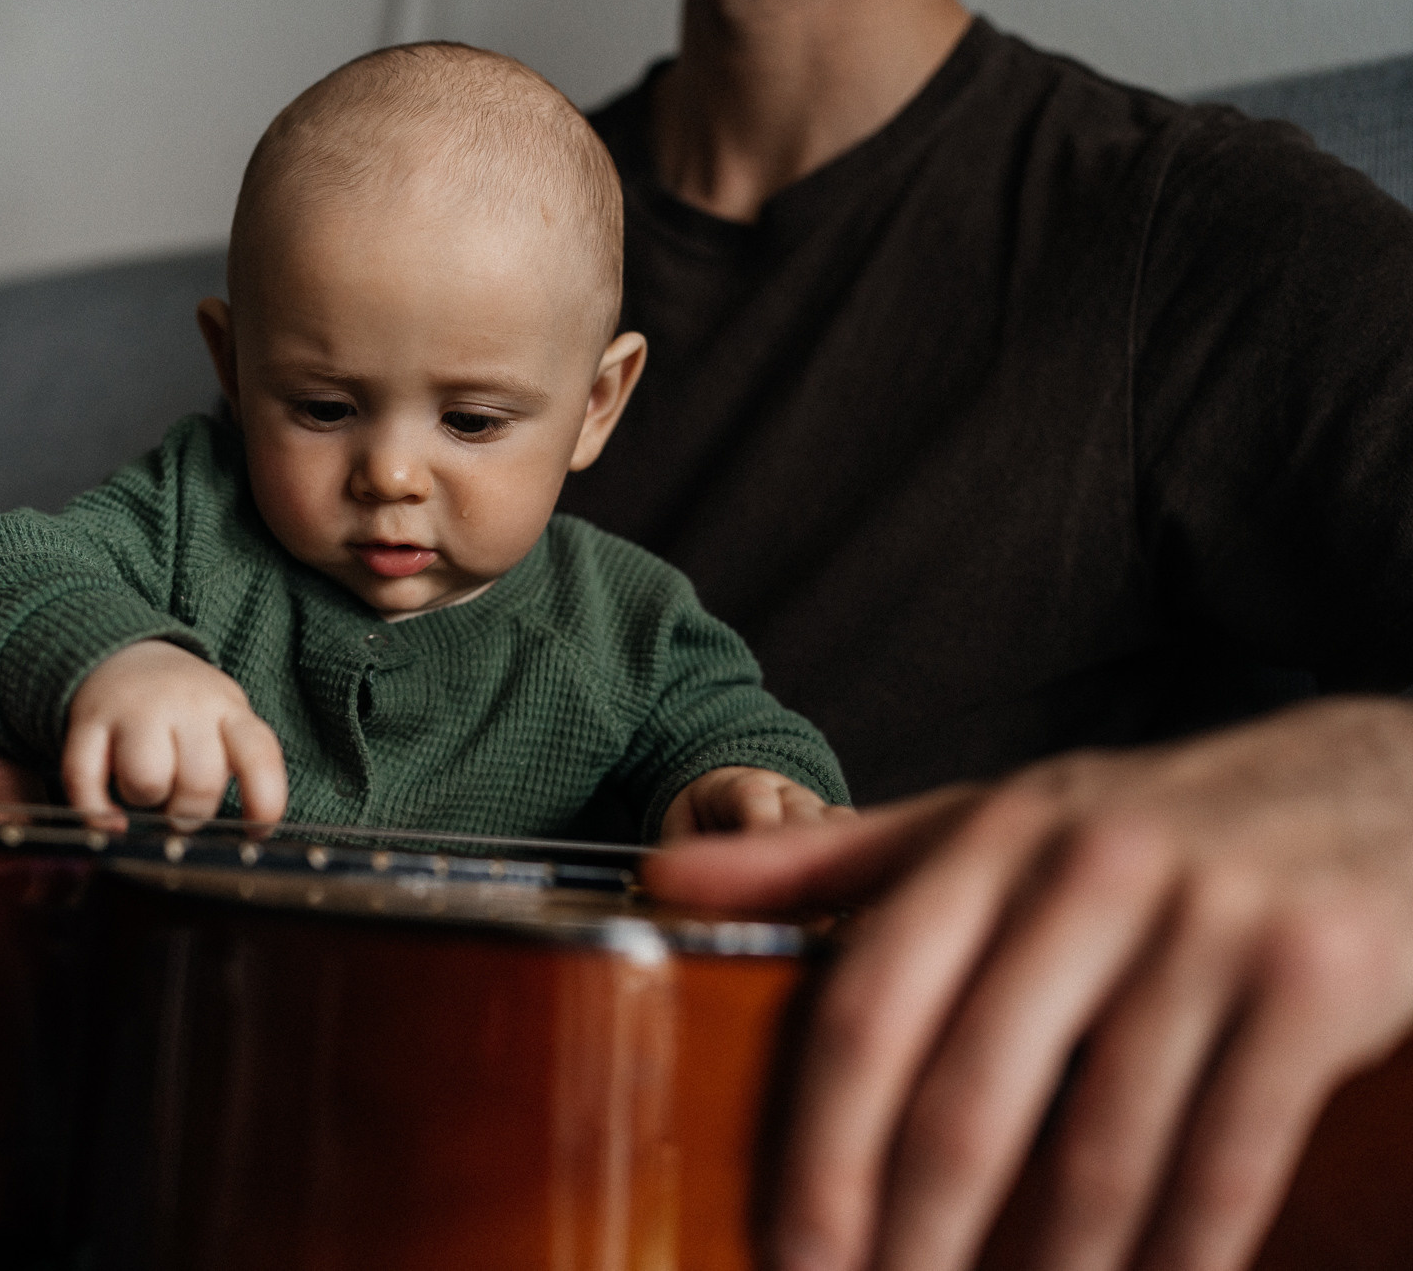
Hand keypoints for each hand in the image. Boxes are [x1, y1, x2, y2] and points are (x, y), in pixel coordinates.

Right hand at [63, 639, 287, 823]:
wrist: (126, 654)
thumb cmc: (186, 707)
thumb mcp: (225, 718)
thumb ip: (237, 764)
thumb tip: (242, 835)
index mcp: (227, 709)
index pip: (259, 757)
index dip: (263, 805)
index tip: (255, 832)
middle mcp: (184, 705)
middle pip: (199, 783)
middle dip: (191, 815)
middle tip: (182, 812)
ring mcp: (134, 709)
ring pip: (146, 781)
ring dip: (145, 801)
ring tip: (147, 789)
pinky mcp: (88, 721)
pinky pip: (84, 779)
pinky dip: (96, 812)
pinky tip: (110, 819)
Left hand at [645, 696, 1412, 1270]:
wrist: (1380, 782)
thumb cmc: (1150, 825)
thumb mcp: (990, 822)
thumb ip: (830, 863)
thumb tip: (663, 885)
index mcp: (989, 837)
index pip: (869, 1005)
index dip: (819, 1146)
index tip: (792, 1251)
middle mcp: (1090, 870)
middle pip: (968, 1094)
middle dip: (911, 1236)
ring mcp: (1210, 922)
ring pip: (1100, 1147)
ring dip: (1048, 1270)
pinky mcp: (1318, 977)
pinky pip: (1228, 1156)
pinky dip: (1180, 1253)